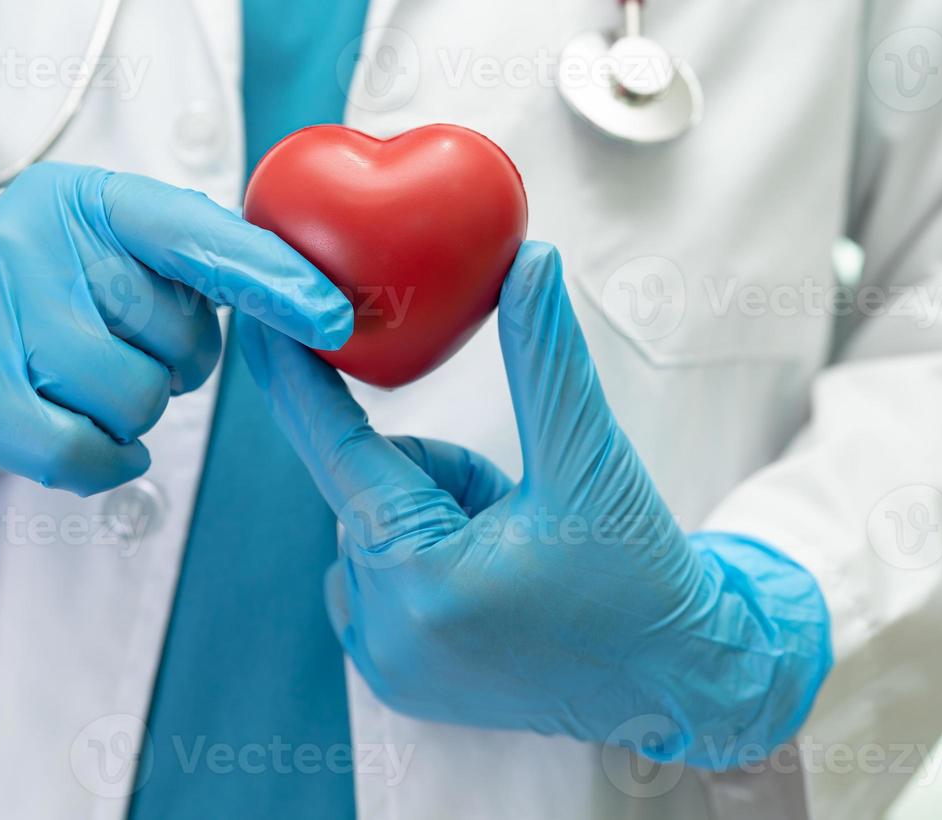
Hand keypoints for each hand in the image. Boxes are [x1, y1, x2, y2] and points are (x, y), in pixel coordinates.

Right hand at [0, 162, 352, 518]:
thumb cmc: (63, 302)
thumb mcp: (125, 255)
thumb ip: (206, 260)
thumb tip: (317, 301)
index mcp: (91, 197)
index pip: (196, 236)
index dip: (270, 278)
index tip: (332, 316)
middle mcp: (33, 239)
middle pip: (172, 332)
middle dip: (177, 359)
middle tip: (133, 345)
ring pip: (131, 395)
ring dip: (138, 409)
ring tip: (102, 384)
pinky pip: (77, 450)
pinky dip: (106, 459)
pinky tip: (99, 440)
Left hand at [240, 241, 830, 766]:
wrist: (675, 680)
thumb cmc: (641, 576)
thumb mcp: (590, 457)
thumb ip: (546, 356)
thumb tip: (527, 261)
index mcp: (425, 574)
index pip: (334, 449)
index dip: (296, 374)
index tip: (266, 316)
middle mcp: (388, 630)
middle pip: (371, 486)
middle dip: (437, 472)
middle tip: (516, 501)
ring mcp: (387, 663)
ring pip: (376, 526)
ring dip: (433, 513)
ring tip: (516, 548)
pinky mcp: (395, 679)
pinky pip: (377, 575)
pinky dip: (424, 557)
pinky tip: (494, 583)